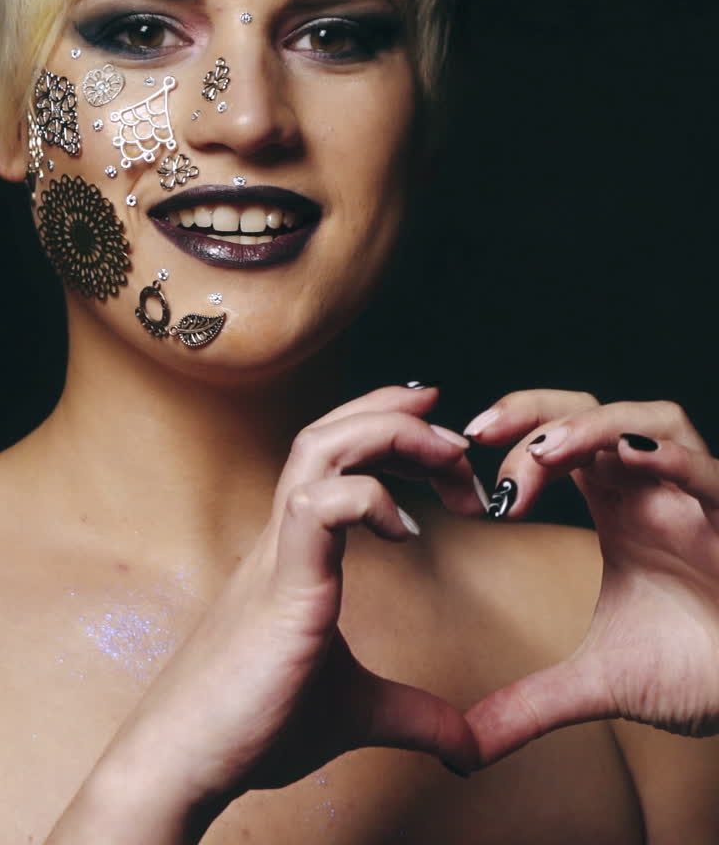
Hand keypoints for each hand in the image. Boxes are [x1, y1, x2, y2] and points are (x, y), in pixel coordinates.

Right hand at [99, 386, 481, 818]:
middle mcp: (285, 536)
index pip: (336, 451)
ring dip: (390, 434)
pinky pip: (318, 509)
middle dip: (402, 417)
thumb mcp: (355, 711)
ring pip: (320, 448)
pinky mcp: (283, 588)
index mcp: (298, 548)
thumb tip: (468, 749)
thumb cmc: (251, 725)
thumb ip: (415, 716)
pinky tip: (406, 535)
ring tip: (445, 459)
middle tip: (463, 446)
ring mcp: (280, 556)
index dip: (388, 423)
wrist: (182, 762)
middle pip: (333, 431)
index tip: (445, 436)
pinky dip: (369, 499)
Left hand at [463, 390, 718, 763]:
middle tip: (479, 434)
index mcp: (618, 506)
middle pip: (592, 411)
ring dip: (594, 426)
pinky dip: (673, 458)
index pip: (559, 438)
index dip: (513, 437)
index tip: (463, 472)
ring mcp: (696, 502)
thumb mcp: (598, 684)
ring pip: (652, 419)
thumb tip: (463, 747)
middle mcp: (654, 490)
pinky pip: (711, 475)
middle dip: (535, 411)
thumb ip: (530, 703)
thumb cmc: (694, 669)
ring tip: (543, 454)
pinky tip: (629, 456)